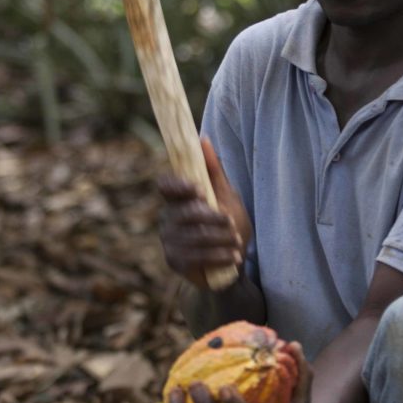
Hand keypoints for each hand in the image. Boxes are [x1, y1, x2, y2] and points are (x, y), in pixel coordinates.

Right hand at [158, 139, 252, 288]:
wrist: (233, 262)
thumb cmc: (228, 225)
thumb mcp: (226, 195)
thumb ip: (214, 171)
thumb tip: (203, 139)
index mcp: (177, 198)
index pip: (165, 186)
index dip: (179, 187)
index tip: (200, 191)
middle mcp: (167, 218)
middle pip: (186, 213)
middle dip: (214, 219)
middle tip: (232, 224)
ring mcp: (169, 241)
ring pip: (194, 236)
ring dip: (220, 239)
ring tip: (237, 243)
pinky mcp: (174, 261)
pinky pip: (195, 257)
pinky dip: (218, 256)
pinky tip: (232, 257)